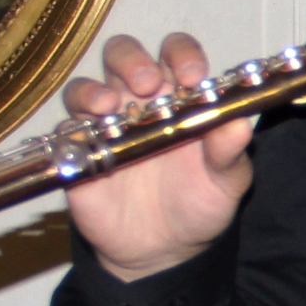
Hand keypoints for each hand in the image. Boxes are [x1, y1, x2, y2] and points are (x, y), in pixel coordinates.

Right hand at [63, 32, 256, 281]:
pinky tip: (91, 140)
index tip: (192, 76)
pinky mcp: (80, 153)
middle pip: (123, 56)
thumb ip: (230, 153)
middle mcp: (139, 103)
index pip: (177, 55)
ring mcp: (106, 126)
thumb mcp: (226, 181)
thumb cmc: (200, 204)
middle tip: (146, 84)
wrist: (166, 250)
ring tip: (111, 107)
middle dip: (131, 60)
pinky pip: (65, 130)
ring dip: (94, 90)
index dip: (182, 55)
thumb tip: (240, 125)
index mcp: (180, 98)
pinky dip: (72, 127)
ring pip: (87, 87)